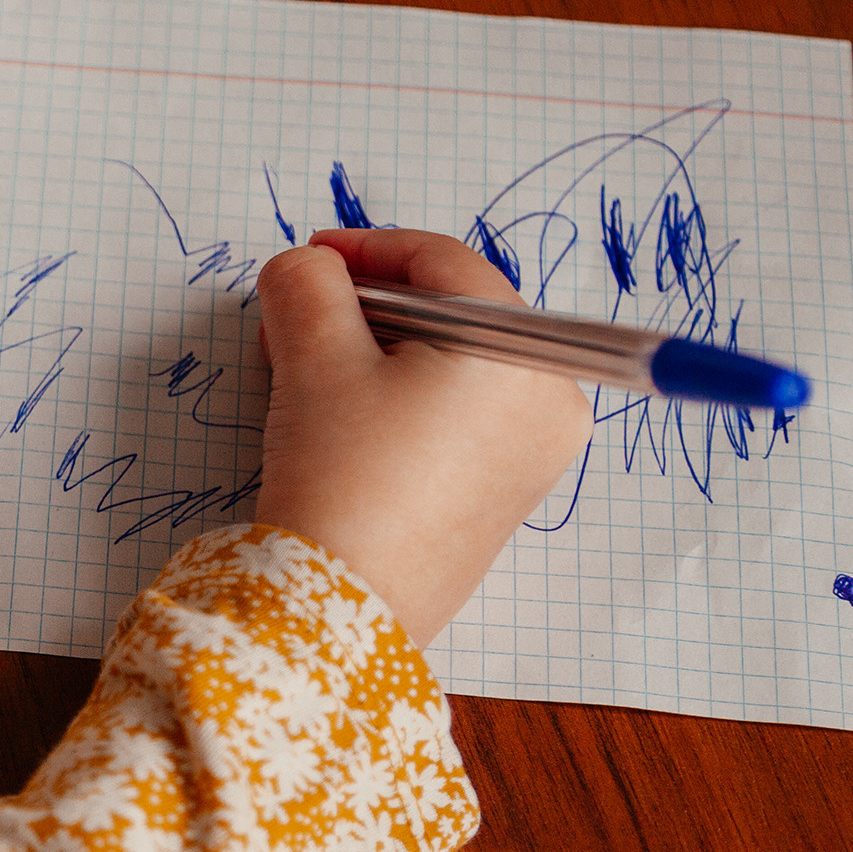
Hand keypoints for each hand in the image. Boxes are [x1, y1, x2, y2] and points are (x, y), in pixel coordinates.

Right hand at [253, 228, 592, 647]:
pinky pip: (460, 416)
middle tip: (301, 318)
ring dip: (381, 351)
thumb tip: (307, 268)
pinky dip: (405, 398)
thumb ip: (306, 284)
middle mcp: (551, 401)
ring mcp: (535, 454)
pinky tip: (345, 417)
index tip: (311, 255)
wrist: (340, 602)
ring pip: (454, 365)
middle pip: (455, 314)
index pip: (445, 265)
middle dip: (370, 307)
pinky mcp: (506, 494)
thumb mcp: (312, 356)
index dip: (369, 248)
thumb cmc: (342, 475)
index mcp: (522, 356)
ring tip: (309, 371)